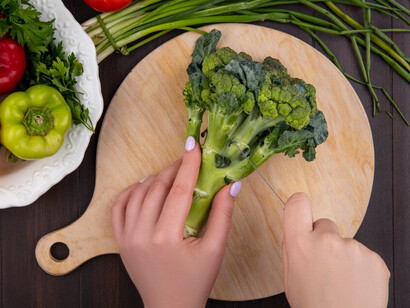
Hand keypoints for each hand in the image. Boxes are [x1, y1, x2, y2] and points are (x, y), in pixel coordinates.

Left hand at [111, 136, 240, 307]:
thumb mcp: (215, 250)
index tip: (193, 144)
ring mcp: (127, 238)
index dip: (188, 164)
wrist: (170, 307)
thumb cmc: (195, 281)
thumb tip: (231, 185)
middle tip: (187, 159)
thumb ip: (223, 215)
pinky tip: (144, 186)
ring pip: (138, 194)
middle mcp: (142, 235)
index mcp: (168, 238)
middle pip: (158, 188)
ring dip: (155, 178)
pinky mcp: (120, 241)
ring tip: (171, 174)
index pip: (180, 190)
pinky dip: (131, 192)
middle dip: (174, 168)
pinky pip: (119, 207)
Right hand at [282, 193, 389, 307]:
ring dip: (343, 255)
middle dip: (323, 239)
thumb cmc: (314, 306)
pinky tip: (354, 284)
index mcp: (300, 244)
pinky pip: (363, 254)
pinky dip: (360, 267)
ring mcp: (353, 248)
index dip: (298, 204)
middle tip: (324, 264)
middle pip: (324, 224)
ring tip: (341, 281)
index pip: (298, 204)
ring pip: (345, 242)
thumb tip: (291, 224)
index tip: (300, 207)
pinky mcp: (374, 258)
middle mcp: (327, 240)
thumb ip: (290, 248)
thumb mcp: (290, 278)